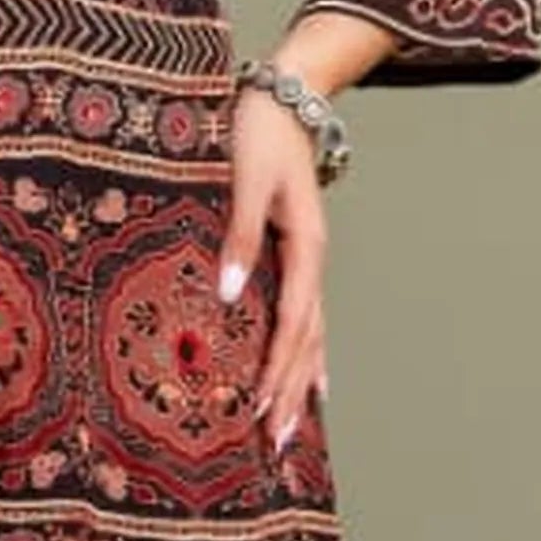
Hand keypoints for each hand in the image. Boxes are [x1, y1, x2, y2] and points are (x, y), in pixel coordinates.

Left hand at [220, 83, 328, 455]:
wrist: (284, 95)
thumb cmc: (258, 133)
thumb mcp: (246, 179)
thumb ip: (240, 236)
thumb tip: (228, 296)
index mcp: (304, 247)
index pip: (292, 323)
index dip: (276, 369)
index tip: (257, 409)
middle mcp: (311, 262)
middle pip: (306, 342)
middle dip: (290, 394)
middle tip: (276, 445)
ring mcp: (307, 262)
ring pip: (310, 336)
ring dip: (298, 384)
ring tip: (290, 430)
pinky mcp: (296, 256)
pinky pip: (305, 318)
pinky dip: (306, 356)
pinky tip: (307, 383)